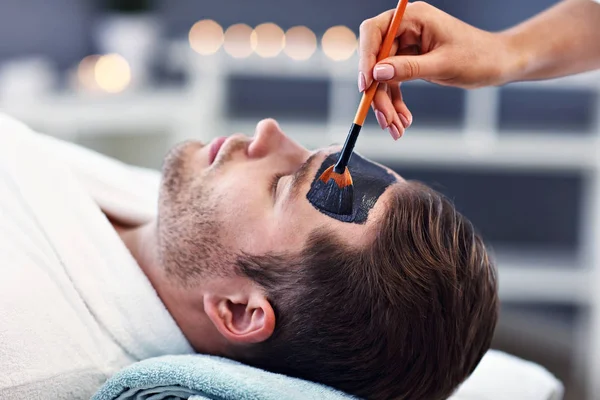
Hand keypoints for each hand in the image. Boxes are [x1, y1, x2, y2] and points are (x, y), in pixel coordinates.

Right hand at [359, 1, 513, 139]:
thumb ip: (409, 68)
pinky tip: (402, 121)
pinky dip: (396, 103)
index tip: (366, 85)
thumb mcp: (443, 65)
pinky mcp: (410, 62)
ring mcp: (407, 46)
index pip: (375, 32)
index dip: (366, 58)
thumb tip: (378, 73)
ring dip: (386, 104)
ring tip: (395, 128)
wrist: (498, 64)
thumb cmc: (478, 57)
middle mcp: (406, 29)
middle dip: (379, 93)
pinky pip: (394, 83)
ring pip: (383, 77)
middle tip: (384, 118)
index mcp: (413, 18)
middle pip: (377, 60)